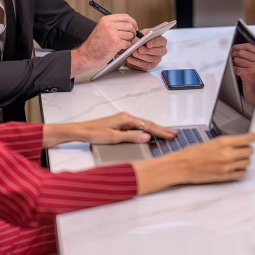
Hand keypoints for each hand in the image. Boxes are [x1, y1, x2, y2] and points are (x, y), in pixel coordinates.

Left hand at [41, 112, 176, 147]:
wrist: (80, 131)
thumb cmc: (94, 133)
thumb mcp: (113, 137)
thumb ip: (131, 137)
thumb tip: (147, 136)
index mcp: (126, 118)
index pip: (147, 125)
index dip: (160, 131)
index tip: (171, 135)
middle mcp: (126, 117)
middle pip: (147, 124)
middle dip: (161, 130)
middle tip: (174, 134)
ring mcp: (123, 121)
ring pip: (143, 125)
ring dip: (155, 130)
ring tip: (166, 134)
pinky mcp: (120, 125)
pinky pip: (137, 127)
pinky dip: (146, 131)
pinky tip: (149, 134)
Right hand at [70, 13, 137, 74]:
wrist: (86, 55)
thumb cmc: (94, 44)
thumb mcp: (102, 29)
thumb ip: (114, 25)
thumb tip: (131, 25)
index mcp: (106, 20)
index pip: (125, 17)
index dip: (133, 22)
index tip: (134, 27)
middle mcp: (109, 25)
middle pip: (130, 25)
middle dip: (132, 32)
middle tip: (129, 37)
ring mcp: (112, 34)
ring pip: (130, 35)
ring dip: (128, 41)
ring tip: (121, 44)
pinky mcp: (115, 43)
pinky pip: (128, 43)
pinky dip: (125, 47)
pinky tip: (119, 48)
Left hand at [125, 34, 167, 70]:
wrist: (136, 46)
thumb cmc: (141, 39)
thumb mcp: (143, 33)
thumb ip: (144, 34)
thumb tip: (142, 37)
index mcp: (162, 41)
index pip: (161, 41)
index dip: (155, 43)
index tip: (148, 44)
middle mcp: (161, 51)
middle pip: (157, 52)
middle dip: (147, 51)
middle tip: (139, 49)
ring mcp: (157, 59)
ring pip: (150, 59)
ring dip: (141, 56)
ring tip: (133, 53)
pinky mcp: (151, 65)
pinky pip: (144, 65)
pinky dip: (136, 62)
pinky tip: (130, 59)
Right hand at [164, 133, 254, 183]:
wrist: (182, 165)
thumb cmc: (193, 153)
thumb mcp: (212, 141)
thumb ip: (227, 142)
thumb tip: (239, 142)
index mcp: (224, 142)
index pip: (249, 139)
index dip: (252, 138)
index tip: (252, 138)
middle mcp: (227, 154)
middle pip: (250, 151)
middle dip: (247, 149)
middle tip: (242, 149)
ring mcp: (227, 166)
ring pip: (247, 162)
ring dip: (244, 160)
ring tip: (236, 159)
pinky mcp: (225, 176)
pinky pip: (241, 174)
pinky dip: (241, 170)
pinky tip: (235, 167)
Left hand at [231, 43, 254, 105]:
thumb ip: (250, 56)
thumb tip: (237, 48)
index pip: (249, 46)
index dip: (239, 46)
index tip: (234, 48)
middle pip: (242, 52)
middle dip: (234, 55)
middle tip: (232, 58)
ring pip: (237, 60)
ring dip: (234, 64)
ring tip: (237, 68)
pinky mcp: (248, 74)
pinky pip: (236, 68)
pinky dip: (234, 71)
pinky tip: (237, 74)